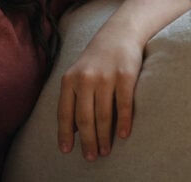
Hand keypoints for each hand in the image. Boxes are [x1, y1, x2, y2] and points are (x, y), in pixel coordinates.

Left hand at [57, 32, 141, 160]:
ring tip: (105, 151)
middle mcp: (86, 79)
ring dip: (104, 137)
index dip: (65, 134)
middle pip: (84, 118)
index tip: (67, 151)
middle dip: (87, 141)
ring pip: (103, 115)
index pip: (65, 112)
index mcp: (70, 79)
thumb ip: (73, 96)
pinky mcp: (126, 76)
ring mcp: (106, 77)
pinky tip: (124, 135)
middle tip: (91, 157)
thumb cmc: (98, 58)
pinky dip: (123, 122)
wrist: (120, 32)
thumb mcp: (79, 73)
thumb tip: (73, 130)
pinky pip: (123, 105)